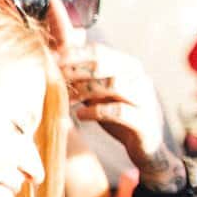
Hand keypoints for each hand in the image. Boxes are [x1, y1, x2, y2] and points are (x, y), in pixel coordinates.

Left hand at [62, 44, 167, 172]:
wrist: (145, 145)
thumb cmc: (118, 114)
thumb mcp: (100, 91)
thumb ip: (84, 74)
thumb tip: (57, 52)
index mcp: (129, 66)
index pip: (99, 51)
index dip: (73, 54)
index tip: (50, 60)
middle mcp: (139, 78)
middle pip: (104, 63)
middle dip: (75, 69)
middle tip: (53, 77)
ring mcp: (143, 98)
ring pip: (113, 84)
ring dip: (84, 90)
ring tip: (66, 99)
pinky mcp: (143, 120)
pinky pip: (118, 111)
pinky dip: (96, 111)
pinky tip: (80, 115)